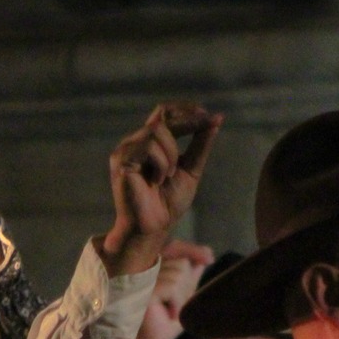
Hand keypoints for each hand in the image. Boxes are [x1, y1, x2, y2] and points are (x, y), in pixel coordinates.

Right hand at [101, 102, 220, 276]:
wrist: (154, 228)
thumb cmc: (169, 203)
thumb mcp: (192, 168)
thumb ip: (200, 144)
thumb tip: (217, 118)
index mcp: (149, 143)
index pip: (164, 112)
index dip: (185, 109)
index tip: (207, 117)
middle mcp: (134, 143)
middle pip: (162, 118)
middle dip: (187, 125)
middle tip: (201, 135)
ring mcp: (125, 150)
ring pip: (157, 131)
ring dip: (172, 154)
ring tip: (167, 176)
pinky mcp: (121, 161)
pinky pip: (149, 147)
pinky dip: (161, 164)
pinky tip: (155, 181)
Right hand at [134, 239, 215, 338]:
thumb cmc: (166, 321)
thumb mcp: (184, 296)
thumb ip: (191, 277)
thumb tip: (205, 257)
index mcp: (154, 265)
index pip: (176, 246)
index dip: (193, 250)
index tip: (210, 258)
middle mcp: (146, 267)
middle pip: (182, 262)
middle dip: (186, 286)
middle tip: (175, 305)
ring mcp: (142, 276)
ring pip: (179, 274)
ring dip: (181, 297)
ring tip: (169, 310)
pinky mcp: (142, 288)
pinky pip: (172, 286)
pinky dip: (176, 302)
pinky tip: (167, 313)